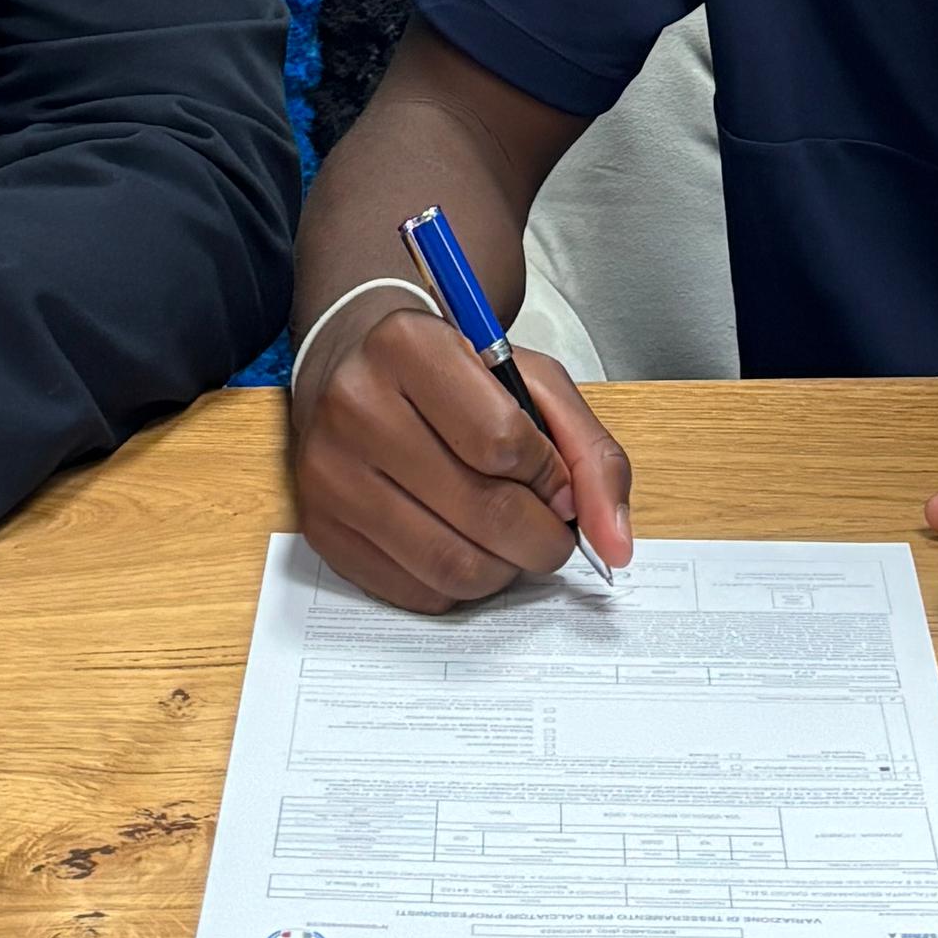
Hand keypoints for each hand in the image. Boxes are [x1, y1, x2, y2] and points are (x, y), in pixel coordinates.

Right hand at [291, 303, 634, 610]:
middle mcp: (356, 405)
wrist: (355, 367)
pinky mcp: (321, 527)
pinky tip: (463, 545)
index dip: (550, 477)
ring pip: (452, 564)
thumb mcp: (531, 382)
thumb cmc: (452, 373)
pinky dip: (459, 585)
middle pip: (484, 512)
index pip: (503, 442)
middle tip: (551, 532)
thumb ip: (590, 454)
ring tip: (510, 540)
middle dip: (543, 539)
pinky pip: (415, 590)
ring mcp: (329, 472)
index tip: (555, 479)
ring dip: (505, 568)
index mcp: (409, 346)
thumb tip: (616, 544)